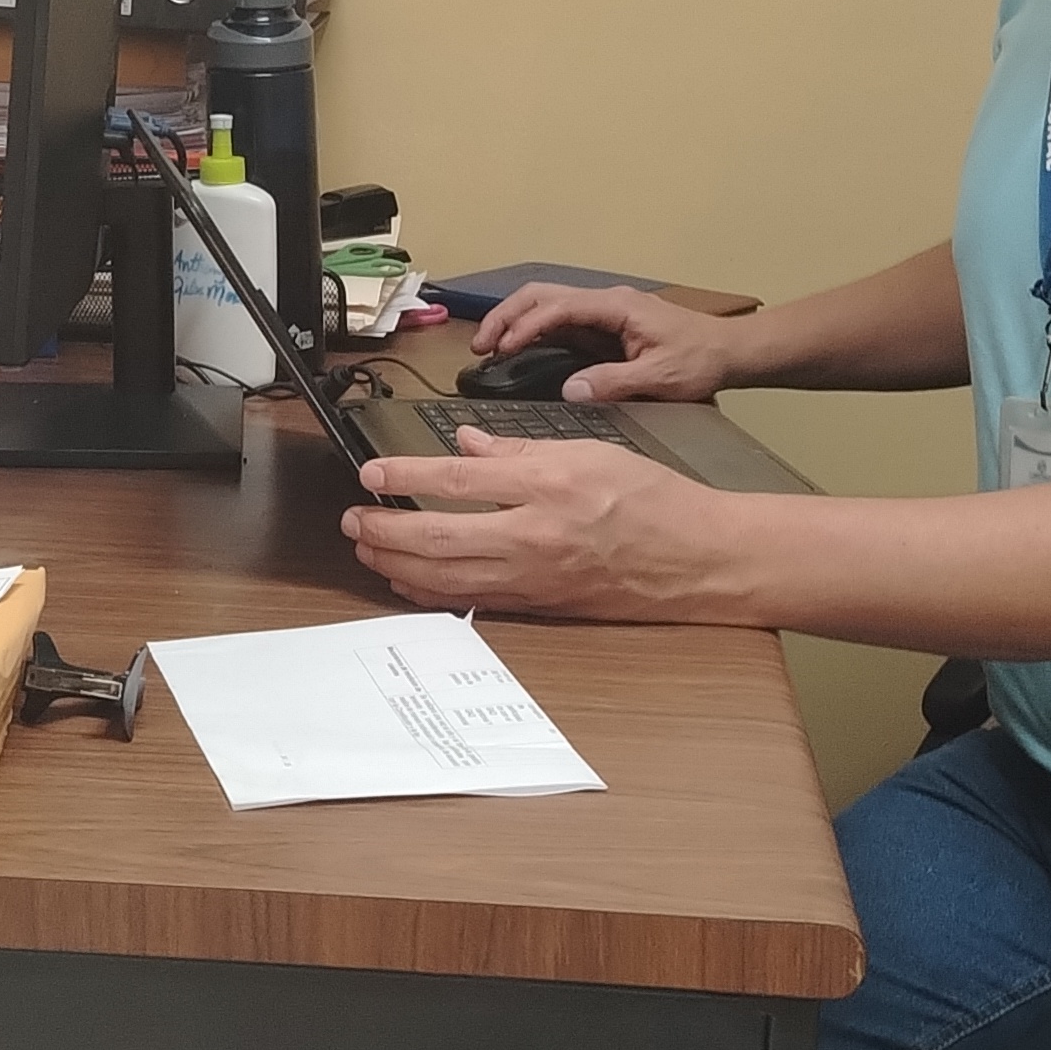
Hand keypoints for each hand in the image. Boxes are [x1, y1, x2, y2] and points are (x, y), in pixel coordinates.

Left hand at [342, 431, 755, 621]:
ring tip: (369, 550)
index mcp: (547, 486)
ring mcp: (534, 578)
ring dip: (398, 565)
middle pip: (438, 538)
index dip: (405, 475)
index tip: (371, 472)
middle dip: (385, 531)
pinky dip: (432, 592)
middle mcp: (534, 536)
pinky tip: (410, 581)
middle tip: (353, 521)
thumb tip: (469, 444)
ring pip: (446, 578)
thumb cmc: (653, 500)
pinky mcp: (539, 605)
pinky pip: (472, 601)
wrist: (697, 558)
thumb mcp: (588, 451)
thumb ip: (521, 448)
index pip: (458, 479)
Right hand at [472, 283, 746, 405]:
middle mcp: (606, 302)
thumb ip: (615, 383)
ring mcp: (604, 312)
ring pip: (548, 304)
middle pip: (542, 295)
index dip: (526, 326)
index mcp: (617, 307)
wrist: (730, 352)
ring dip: (516, 321)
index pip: (558, 307)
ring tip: (490, 348)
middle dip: (507, 315)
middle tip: (481, 346)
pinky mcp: (605, 327)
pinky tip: (520, 352)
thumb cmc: (701, 360)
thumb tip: (571, 390)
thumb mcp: (661, 378)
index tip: (502, 350)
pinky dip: (533, 332)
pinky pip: (561, 322)